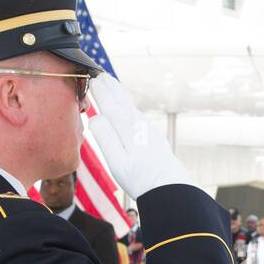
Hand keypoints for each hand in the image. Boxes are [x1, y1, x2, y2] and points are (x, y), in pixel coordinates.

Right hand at [87, 74, 193, 197]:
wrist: (171, 189)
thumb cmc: (140, 179)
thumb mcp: (117, 161)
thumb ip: (105, 137)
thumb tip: (96, 117)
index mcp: (127, 128)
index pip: (109, 104)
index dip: (100, 91)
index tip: (92, 79)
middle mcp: (139, 124)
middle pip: (121, 101)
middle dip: (110, 87)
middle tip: (100, 74)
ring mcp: (148, 130)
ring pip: (131, 106)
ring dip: (120, 94)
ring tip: (112, 84)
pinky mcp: (154, 138)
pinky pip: (138, 115)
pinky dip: (129, 106)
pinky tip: (128, 108)